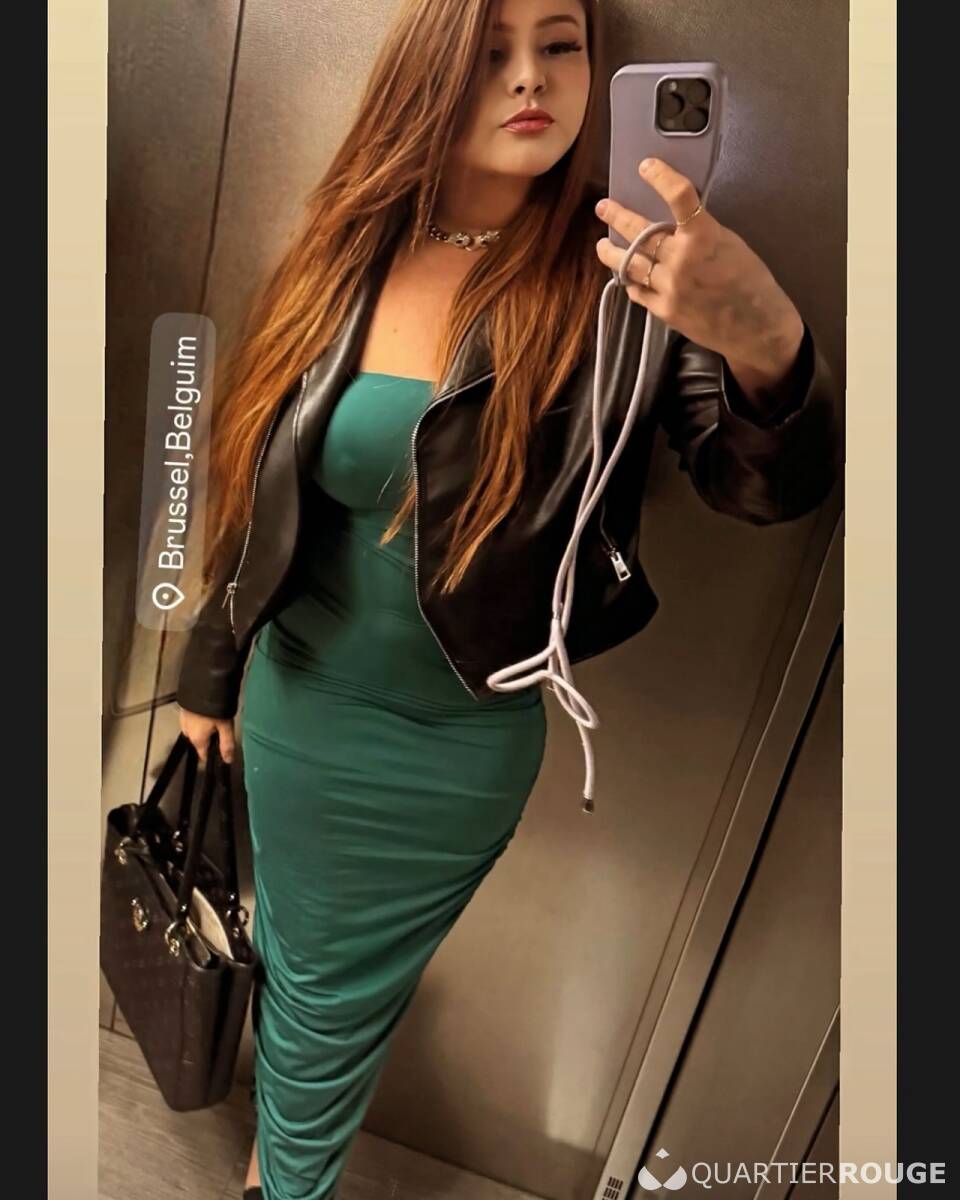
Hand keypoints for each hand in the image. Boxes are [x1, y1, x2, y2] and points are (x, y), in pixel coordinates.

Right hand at [178, 708, 235, 765]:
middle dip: (211, 738)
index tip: (221, 753)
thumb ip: (227, 745)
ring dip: (205, 726)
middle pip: (200, 742)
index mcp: (197, 739)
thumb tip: (228, 759)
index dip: (213, 756)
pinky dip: (200, 717)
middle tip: (223, 727)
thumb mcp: (226, 727)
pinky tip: (208, 709)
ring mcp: (184, 719)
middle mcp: (187, 731)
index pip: (203, 755)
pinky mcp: (184, 709)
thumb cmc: (214, 704)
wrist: (204, 684)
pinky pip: (192, 719)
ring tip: (217, 715)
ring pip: (196, 730)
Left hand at [594, 158, 804, 391]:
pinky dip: (630, 279)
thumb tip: (676, 223)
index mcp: (704, 235)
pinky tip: (624, 273)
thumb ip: (701, 233)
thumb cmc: (751, 284)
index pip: (678, 196)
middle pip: (640, 231)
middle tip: (603, 207)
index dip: (660, 177)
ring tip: (601, 245)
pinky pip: (637, 290)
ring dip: (612, 252)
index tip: (646, 167)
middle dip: (618, 216)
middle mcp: (681, 258)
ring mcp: (669, 286)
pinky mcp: (663, 310)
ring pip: (630, 263)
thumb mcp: (731, 245)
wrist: (757, 328)